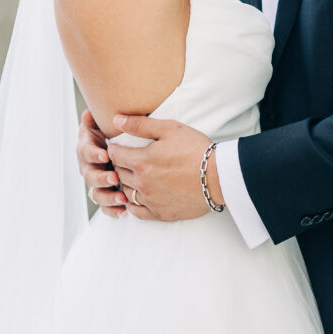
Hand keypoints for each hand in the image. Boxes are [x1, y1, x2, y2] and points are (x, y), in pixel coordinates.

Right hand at [76, 109, 127, 217]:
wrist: (116, 144)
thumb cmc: (111, 132)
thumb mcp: (103, 122)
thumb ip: (96, 119)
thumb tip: (88, 114)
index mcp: (87, 149)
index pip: (85, 151)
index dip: (93, 153)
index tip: (104, 154)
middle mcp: (89, 167)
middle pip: (90, 176)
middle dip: (101, 177)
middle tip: (114, 177)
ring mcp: (96, 182)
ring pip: (96, 193)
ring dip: (108, 197)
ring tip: (121, 198)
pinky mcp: (105, 193)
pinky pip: (105, 206)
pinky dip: (112, 210)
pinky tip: (122, 212)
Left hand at [106, 116, 222, 221]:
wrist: (218, 176)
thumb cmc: (195, 149)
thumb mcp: (170, 129)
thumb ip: (140, 125)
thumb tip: (115, 120)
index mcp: (141, 161)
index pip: (114, 155)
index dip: (114, 148)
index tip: (119, 145)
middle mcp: (142, 183)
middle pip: (118, 173)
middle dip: (120, 164)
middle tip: (126, 158)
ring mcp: (150, 200)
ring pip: (126, 192)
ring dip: (126, 183)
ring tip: (134, 175)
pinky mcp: (160, 213)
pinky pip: (137, 211)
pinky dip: (133, 203)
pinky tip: (139, 195)